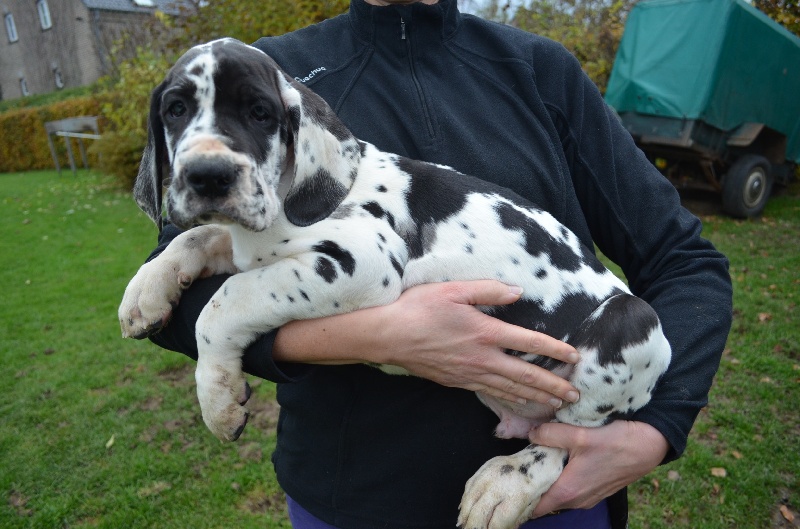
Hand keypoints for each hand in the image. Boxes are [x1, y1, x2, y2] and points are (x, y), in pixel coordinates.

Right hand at [274, 280, 579, 406]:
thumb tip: (518, 291)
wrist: (388, 335)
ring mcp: (469, 373)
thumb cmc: (418, 308)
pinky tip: (519, 402)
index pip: (528, 343)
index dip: (554, 350)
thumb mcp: (454, 289)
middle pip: (525, 375)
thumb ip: (488, 290)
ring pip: (510, 389)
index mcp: (485, 332)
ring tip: (556, 405)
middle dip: (553, 386)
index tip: (575, 357)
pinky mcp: (456, 382)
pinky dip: (510, 399)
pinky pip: (490, 393)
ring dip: (536, 397)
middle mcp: (481, 357)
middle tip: (575, 396)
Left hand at [529, 420, 668, 516]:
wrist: (650, 445)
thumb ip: (551, 434)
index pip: (535, 508)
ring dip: (548, 483)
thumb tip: (531, 433)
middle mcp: (578, 500)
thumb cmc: (617, 443)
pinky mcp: (596, 490)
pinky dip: (561, 481)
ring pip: (558, 495)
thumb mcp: (580, 435)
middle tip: (518, 470)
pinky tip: (558, 463)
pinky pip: (571, 490)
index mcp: (569, 491)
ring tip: (535, 464)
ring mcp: (588, 497)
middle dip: (531, 488)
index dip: (520, 499)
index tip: (507, 487)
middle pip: (545, 501)